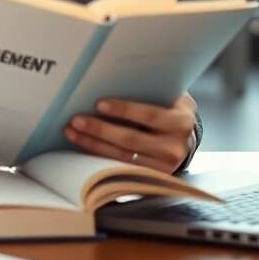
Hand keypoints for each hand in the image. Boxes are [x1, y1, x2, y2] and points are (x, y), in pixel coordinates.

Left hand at [63, 93, 197, 173]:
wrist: (186, 139)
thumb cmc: (170, 111)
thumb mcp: (170, 98)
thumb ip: (150, 93)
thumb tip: (111, 82)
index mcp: (180, 122)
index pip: (149, 115)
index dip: (124, 110)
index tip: (99, 104)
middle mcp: (174, 147)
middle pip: (131, 139)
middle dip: (100, 129)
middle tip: (76, 120)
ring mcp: (163, 166)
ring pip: (122, 156)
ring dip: (93, 143)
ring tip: (72, 132)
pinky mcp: (151, 177)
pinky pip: (120, 166)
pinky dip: (99, 155)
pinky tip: (84, 145)